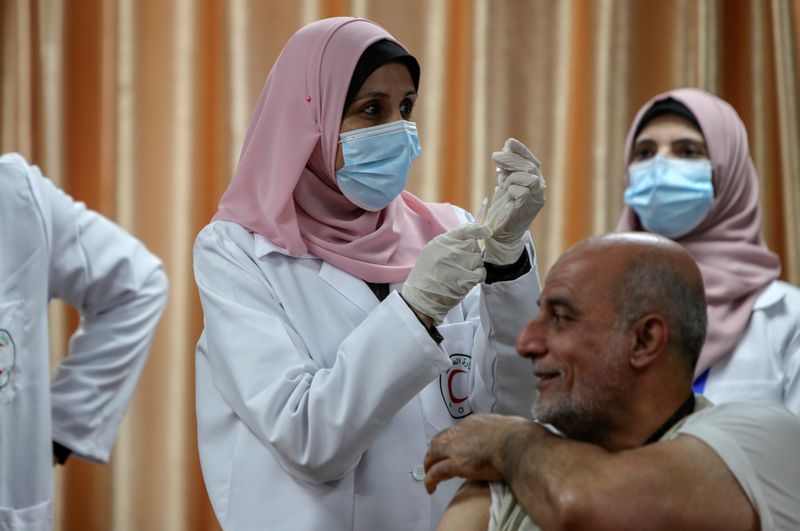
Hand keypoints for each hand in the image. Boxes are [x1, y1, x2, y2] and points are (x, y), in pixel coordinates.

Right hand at [402, 222, 491, 325]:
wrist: (422, 297)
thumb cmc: (425, 275)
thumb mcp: (431, 252)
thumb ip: (448, 243)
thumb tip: (467, 239)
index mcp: (442, 241)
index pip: (466, 229)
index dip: (479, 230)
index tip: (486, 232)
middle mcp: (452, 249)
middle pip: (474, 245)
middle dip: (470, 253)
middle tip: (460, 264)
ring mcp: (461, 263)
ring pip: (478, 258)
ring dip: (473, 266)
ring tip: (461, 273)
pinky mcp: (468, 278)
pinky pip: (481, 272)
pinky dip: (477, 276)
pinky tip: (467, 280)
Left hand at [423, 413, 528, 493]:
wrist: (517, 443)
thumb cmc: (520, 436)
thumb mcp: (510, 426)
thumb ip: (504, 431)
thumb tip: (510, 435)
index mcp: (474, 422)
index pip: (456, 431)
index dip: (452, 440)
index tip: (453, 448)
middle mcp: (461, 432)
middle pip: (439, 440)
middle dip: (434, 451)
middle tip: (434, 461)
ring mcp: (456, 448)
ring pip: (433, 455)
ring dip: (429, 464)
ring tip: (429, 474)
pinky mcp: (456, 464)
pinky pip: (436, 473)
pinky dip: (430, 480)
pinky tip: (430, 488)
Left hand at [483, 138, 545, 264]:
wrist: (502, 235)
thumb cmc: (504, 210)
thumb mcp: (506, 185)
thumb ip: (508, 169)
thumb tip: (507, 148)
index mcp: (535, 183)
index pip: (532, 162)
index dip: (522, 151)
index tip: (508, 143)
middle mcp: (539, 190)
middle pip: (530, 167)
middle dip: (511, 159)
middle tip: (494, 157)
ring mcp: (535, 200)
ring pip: (529, 177)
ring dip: (511, 176)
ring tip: (502, 183)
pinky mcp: (526, 210)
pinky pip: (522, 192)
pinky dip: (511, 189)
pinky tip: (505, 194)